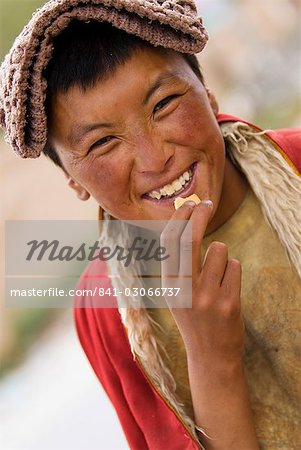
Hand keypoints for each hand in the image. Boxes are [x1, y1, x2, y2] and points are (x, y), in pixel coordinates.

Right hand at [160, 200, 258, 449]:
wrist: (210, 356)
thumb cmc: (193, 316)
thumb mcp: (176, 291)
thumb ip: (178, 262)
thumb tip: (184, 223)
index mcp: (168, 284)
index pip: (168, 241)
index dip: (178, 217)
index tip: (188, 204)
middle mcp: (184, 288)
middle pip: (190, 238)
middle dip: (199, 214)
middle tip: (207, 203)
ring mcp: (207, 296)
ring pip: (220, 249)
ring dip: (222, 255)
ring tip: (219, 276)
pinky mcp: (229, 302)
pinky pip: (235, 266)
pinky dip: (234, 271)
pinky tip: (228, 290)